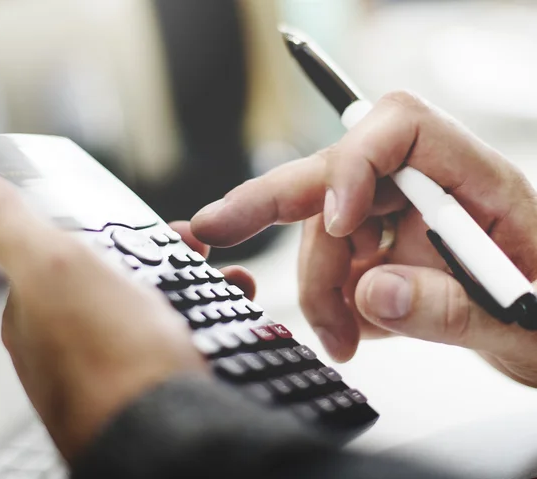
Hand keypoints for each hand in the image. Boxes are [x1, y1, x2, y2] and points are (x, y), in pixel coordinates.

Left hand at [0, 166, 254, 459]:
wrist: (168, 438)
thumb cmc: (110, 360)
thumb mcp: (52, 268)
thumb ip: (4, 225)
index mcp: (37, 312)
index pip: (68, 254)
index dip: (112, 231)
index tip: (154, 222)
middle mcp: (68, 344)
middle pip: (115, 280)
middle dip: (159, 255)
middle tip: (195, 247)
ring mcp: (112, 367)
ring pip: (151, 309)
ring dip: (188, 285)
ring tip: (225, 279)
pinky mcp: (150, 387)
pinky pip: (176, 341)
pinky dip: (202, 321)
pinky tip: (221, 320)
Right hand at [192, 91, 536, 387]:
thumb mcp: (524, 326)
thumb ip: (452, 309)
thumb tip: (374, 295)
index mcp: (478, 182)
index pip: (401, 129)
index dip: (355, 162)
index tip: (337, 221)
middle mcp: (432, 189)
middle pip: (339, 172)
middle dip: (274, 202)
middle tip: (217, 227)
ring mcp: (403, 218)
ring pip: (325, 227)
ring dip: (317, 285)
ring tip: (338, 339)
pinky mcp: (385, 249)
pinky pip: (333, 259)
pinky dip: (326, 297)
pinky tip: (347, 328)